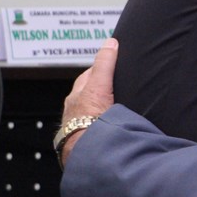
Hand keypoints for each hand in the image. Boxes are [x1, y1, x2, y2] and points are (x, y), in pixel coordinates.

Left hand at [59, 38, 118, 167]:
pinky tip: (114, 125)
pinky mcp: (88, 140)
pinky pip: (97, 126)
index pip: (91, 75)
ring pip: (93, 110)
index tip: (116, 65)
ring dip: (104, 107)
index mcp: (78, 95)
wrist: (88, 153)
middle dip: (103, 88)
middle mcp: (76, 110)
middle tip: (120, 84)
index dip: (104, 68)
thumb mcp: (98, 86)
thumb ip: (105, 64)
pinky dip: (104, 123)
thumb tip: (110, 43)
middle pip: (91, 93)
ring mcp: (81, 126)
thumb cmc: (88, 121)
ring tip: (119, 107)